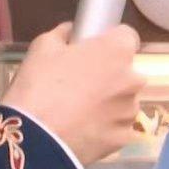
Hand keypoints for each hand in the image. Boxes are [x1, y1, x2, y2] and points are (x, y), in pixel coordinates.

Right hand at [1, 22, 145, 164]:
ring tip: (80, 113)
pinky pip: (119, 128)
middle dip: (109, 75)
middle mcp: (133, 80)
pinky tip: (85, 131)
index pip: (127, 36)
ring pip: (124, 101)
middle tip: (80, 85)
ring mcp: (131, 111)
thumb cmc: (39, 85)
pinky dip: (106, 129)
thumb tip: (72, 30)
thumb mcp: (42, 48)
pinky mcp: (126, 137)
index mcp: (117, 52)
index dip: (110, 41)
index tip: (95, 50)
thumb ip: (62, 34)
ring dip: (109, 103)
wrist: (35, 138)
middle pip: (126, 72)